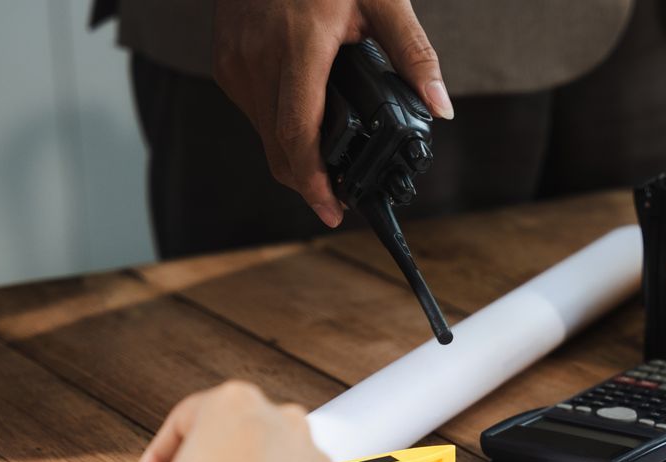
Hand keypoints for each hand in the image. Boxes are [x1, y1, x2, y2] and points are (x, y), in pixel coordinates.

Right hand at [213, 0, 451, 226]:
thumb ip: (413, 54)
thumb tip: (440, 107)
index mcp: (298, 47)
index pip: (299, 135)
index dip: (315, 183)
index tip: (334, 211)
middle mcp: (258, 59)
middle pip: (278, 148)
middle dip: (308, 183)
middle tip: (338, 201)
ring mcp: (235, 59)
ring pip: (262, 134)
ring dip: (292, 156)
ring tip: (326, 164)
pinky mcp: (225, 58)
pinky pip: (251, 111)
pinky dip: (276, 128)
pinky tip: (303, 124)